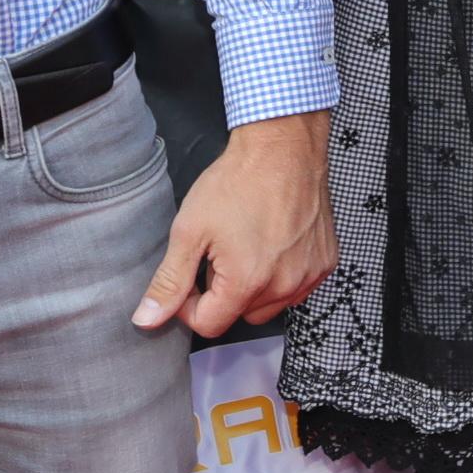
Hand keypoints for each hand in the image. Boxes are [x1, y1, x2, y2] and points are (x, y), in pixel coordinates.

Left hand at [136, 113, 331, 335]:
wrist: (283, 148)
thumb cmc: (239, 181)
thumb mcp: (190, 230)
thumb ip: (170, 280)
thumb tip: (148, 318)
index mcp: (247, 281)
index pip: (209, 324)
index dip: (189, 305)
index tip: (190, 276)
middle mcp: (283, 285)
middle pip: (240, 316)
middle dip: (222, 294)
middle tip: (218, 254)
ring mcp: (309, 275)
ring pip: (270, 305)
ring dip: (253, 288)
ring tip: (246, 247)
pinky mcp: (324, 263)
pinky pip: (296, 288)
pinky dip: (281, 276)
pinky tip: (273, 244)